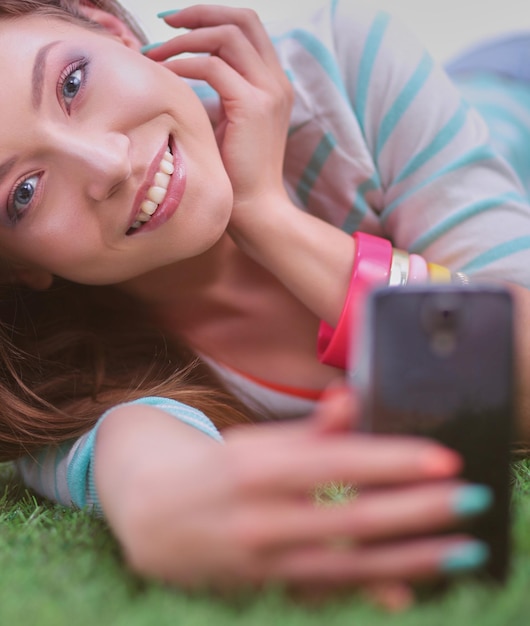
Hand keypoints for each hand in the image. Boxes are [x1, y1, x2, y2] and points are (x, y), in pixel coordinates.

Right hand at [94, 387, 488, 593]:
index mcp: (255, 469)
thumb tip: (350, 399)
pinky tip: (405, 593)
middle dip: (416, 510)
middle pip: (350, 518)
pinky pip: (322, 596)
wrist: (151, 515)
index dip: (390, 461)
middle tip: (471, 499)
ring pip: (346, 566)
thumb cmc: (212, 469)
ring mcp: (262, 563)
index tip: (442, 459)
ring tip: (460, 550)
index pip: (334, 464)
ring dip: (408, 559)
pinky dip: (364, 595)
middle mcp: (260, 519)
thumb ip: (307, 429)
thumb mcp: (254, 441)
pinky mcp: (264, 590)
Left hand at [145, 5, 293, 220]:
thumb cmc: (236, 174)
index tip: (177, 26)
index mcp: (274, 84)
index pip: (248, 29)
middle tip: (164, 22)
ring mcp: (269, 92)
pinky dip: (184, 64)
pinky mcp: (253, 107)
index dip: (212, 16)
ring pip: (227, 35)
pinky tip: (164, 75)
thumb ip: (222, 92)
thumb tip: (187, 71)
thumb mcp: (230, 122)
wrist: (255, 210)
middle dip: (200, 12)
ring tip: (155, 53)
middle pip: (244, 19)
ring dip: (185, 39)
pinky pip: (212, 67)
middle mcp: (277, 82)